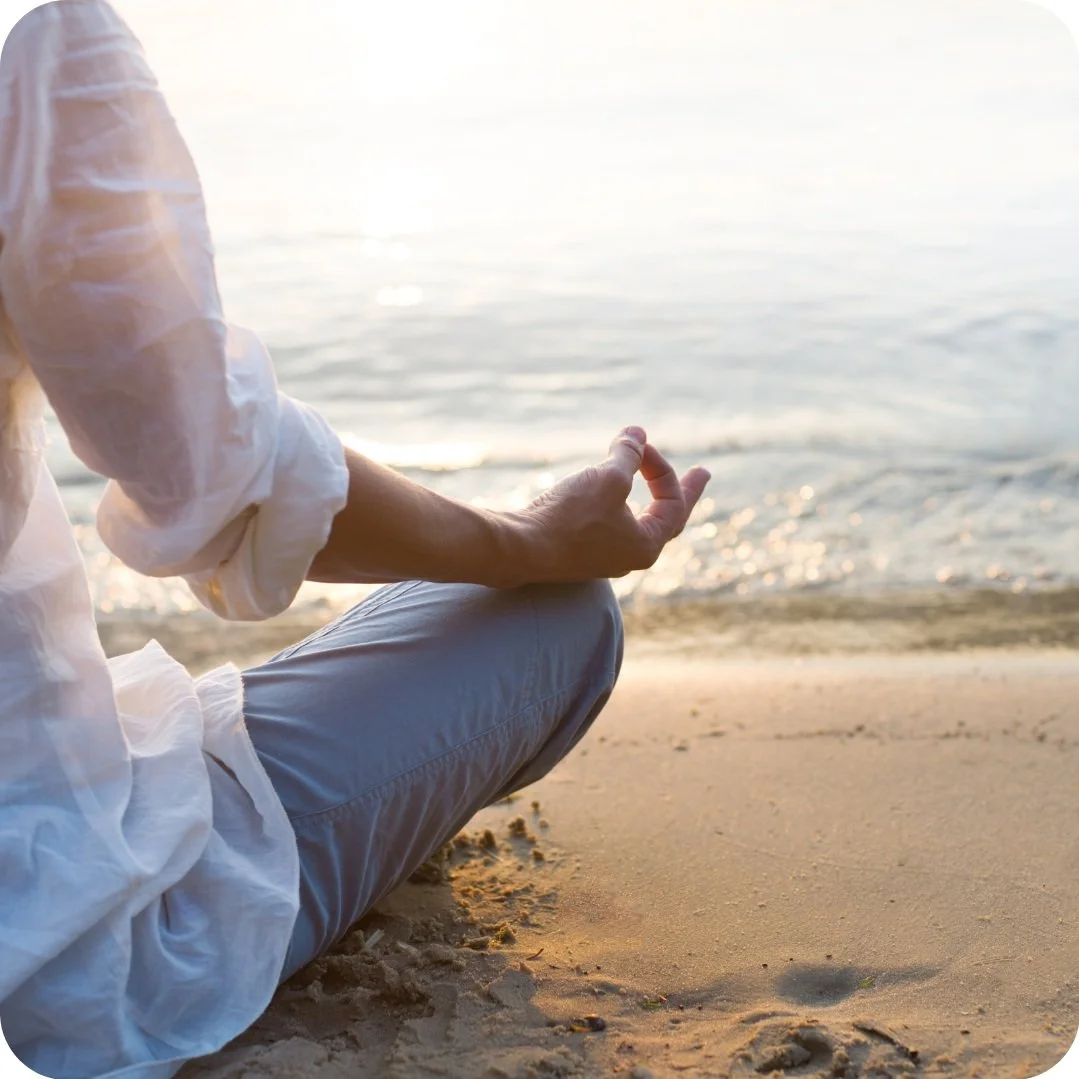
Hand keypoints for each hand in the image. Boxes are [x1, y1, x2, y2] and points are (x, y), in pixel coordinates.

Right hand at [513, 426, 710, 582]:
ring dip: (642, 495)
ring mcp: (602, 558)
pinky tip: (607, 495)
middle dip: (680, 492)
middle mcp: (629, 557)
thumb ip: (628, 454)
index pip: (672, 503)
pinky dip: (615, 503)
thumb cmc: (570, 517)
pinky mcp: (577, 553)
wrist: (520, 548)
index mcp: (646, 545)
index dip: (661, 467)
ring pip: (633, 522)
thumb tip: (637, 433)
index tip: (639, 443)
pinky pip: (607, 526)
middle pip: (665, 519)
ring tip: (650, 480)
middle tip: (702, 474)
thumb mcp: (608, 477)